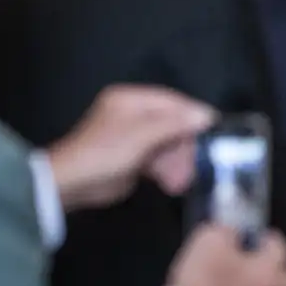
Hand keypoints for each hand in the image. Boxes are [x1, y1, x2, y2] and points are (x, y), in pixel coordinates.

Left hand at [48, 86, 215, 211]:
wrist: (70, 184)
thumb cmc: (104, 153)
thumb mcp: (141, 136)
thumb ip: (174, 124)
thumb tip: (206, 115)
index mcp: (131, 100)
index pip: (171, 101)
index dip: (194, 114)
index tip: (215, 128)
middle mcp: (133, 115)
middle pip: (172, 124)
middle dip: (185, 145)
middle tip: (198, 163)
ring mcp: (134, 138)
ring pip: (167, 145)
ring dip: (178, 162)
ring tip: (182, 181)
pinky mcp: (134, 158)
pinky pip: (159, 160)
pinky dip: (167, 171)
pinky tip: (173, 185)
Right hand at [168, 224, 285, 285]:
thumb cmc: (203, 277)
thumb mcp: (211, 239)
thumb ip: (227, 230)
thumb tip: (232, 231)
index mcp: (270, 271)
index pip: (281, 248)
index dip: (269, 238)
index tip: (259, 235)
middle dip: (278, 268)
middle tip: (258, 260)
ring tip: (240, 278)